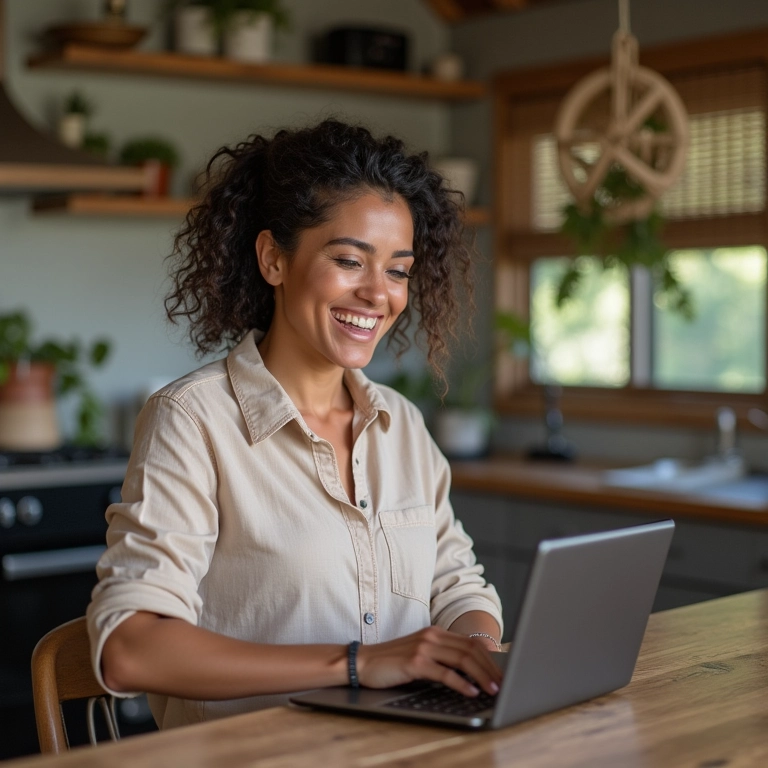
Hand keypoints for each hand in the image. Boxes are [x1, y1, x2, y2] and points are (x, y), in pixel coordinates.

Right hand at [355, 626, 502, 697]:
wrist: (363, 661)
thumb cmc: (392, 662)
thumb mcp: (420, 654)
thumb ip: (442, 657)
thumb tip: (470, 672)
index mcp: (436, 632)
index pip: (471, 642)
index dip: (489, 658)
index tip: (501, 673)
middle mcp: (432, 636)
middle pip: (471, 649)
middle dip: (490, 668)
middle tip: (503, 684)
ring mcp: (424, 647)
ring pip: (463, 659)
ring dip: (482, 676)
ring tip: (493, 690)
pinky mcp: (415, 662)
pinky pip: (445, 673)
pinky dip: (462, 683)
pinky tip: (471, 691)